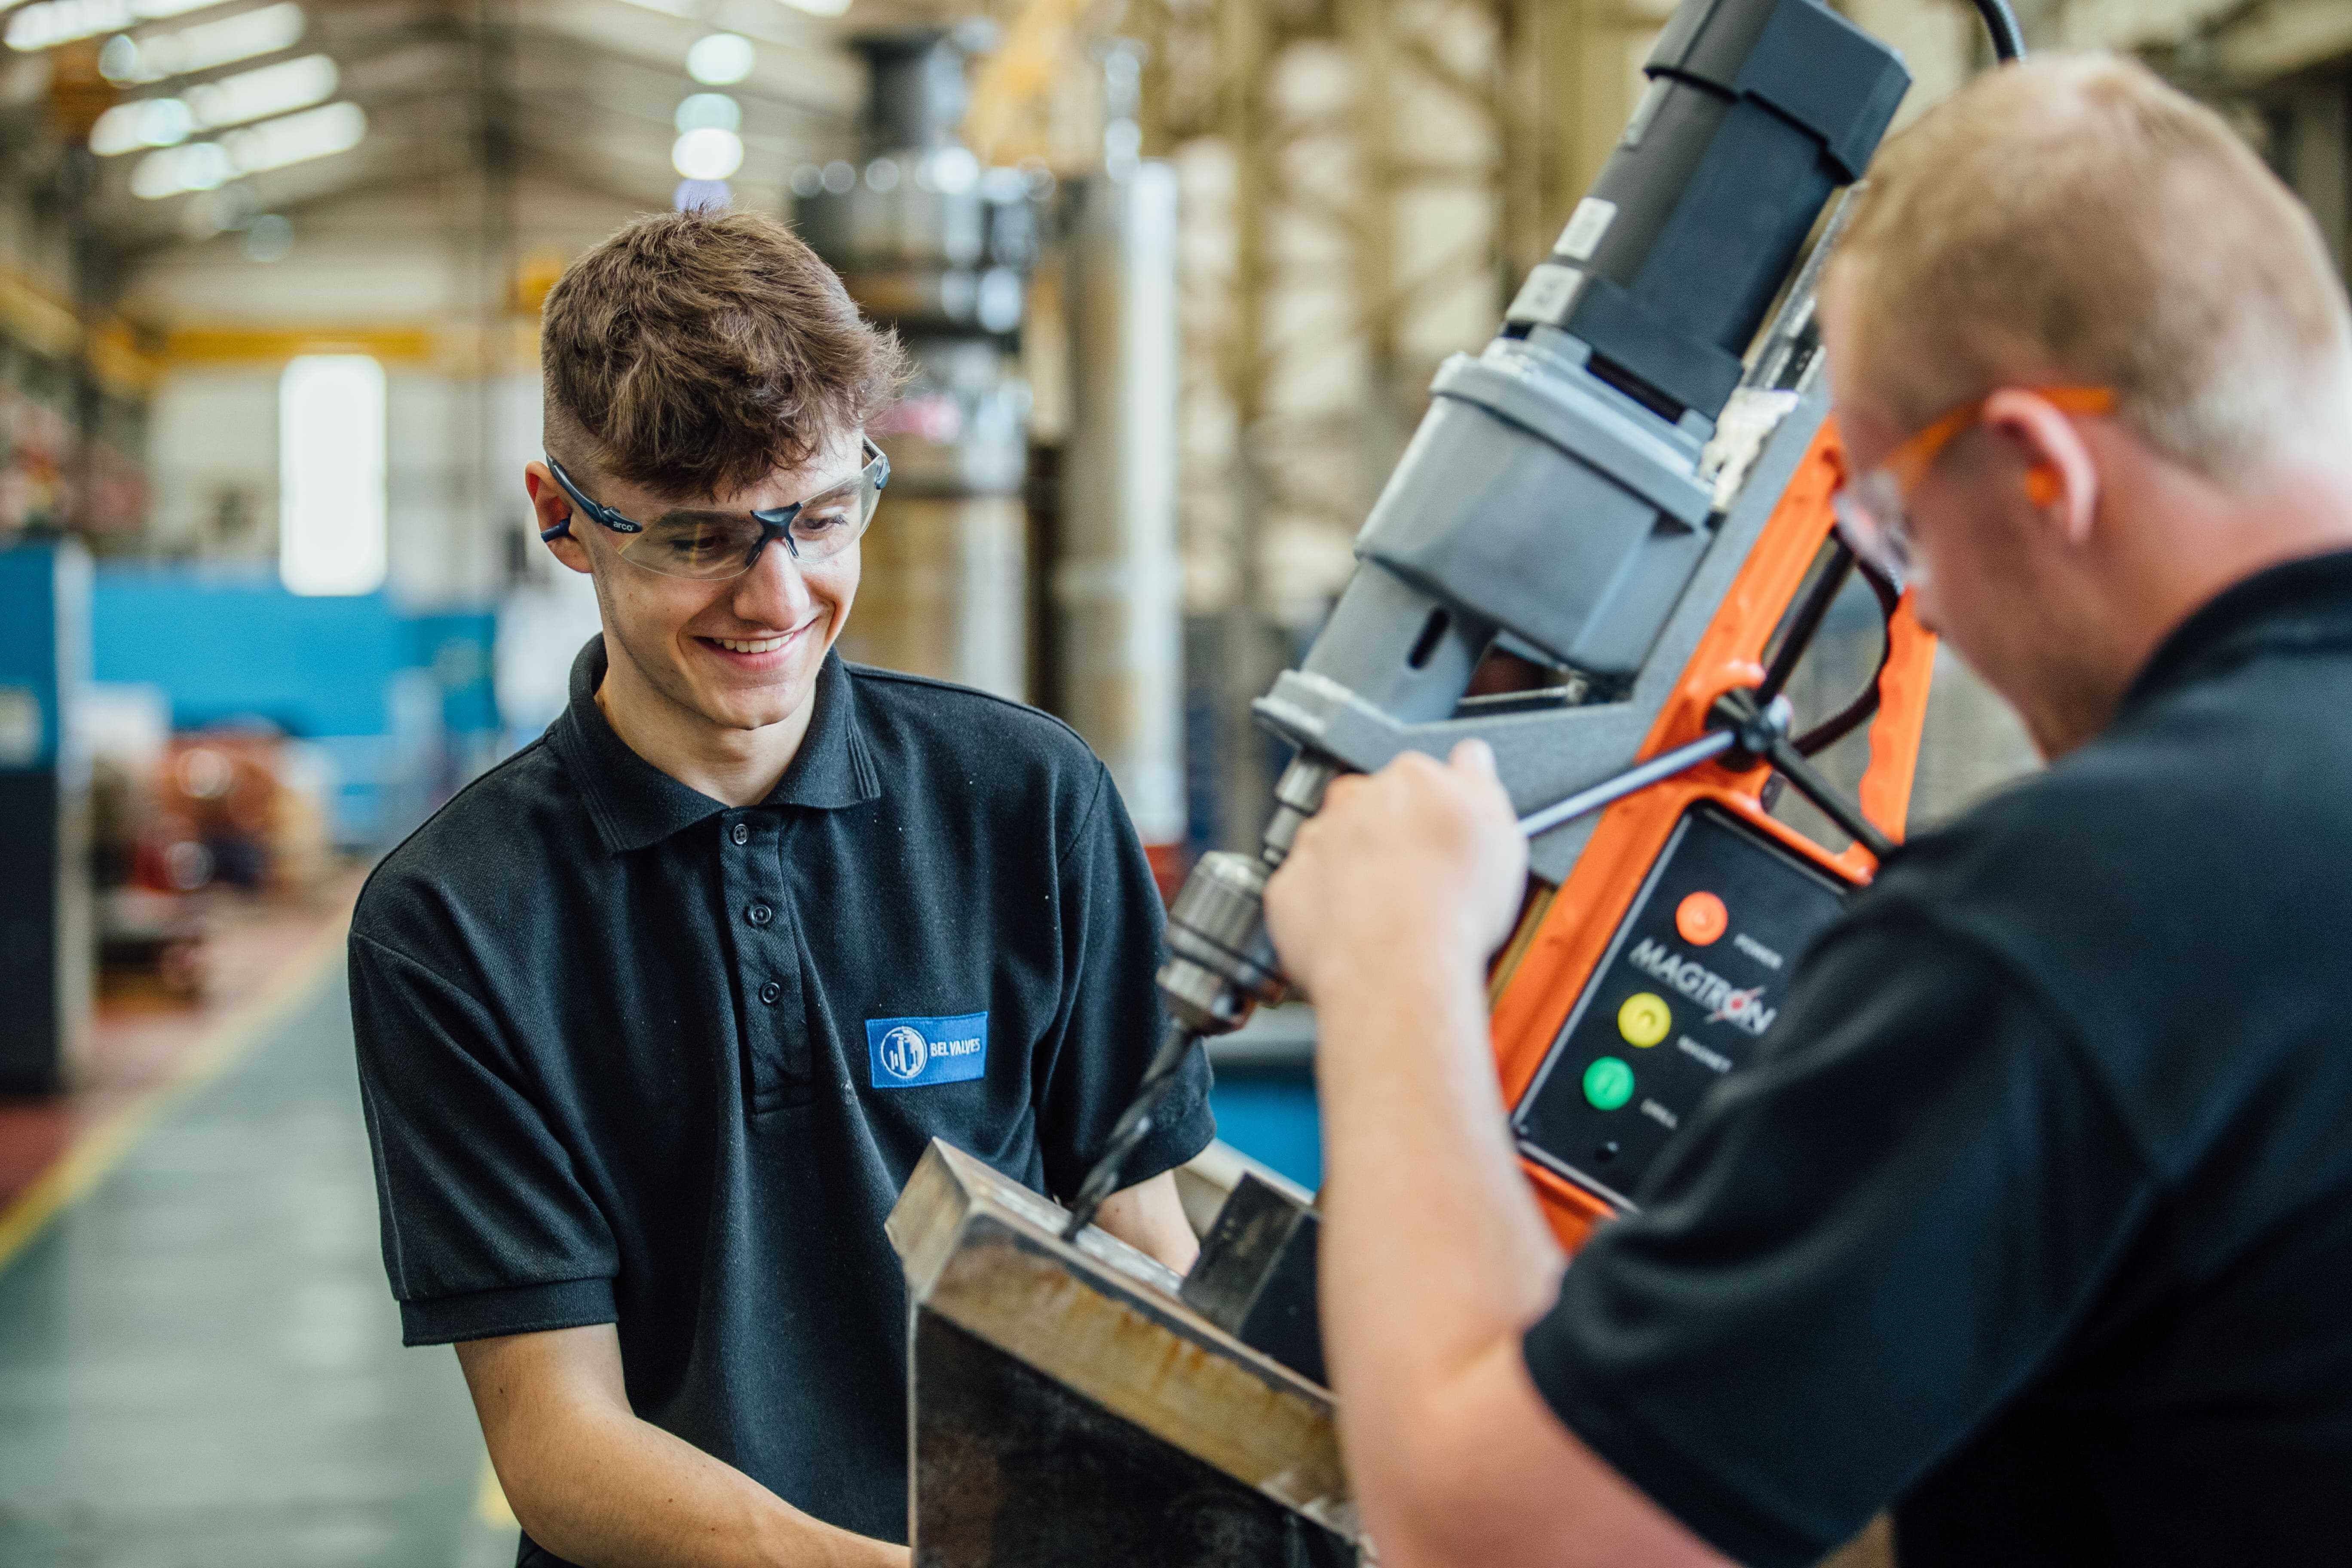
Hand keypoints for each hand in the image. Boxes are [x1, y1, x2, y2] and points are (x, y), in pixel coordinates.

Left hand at [1263, 740, 1526, 1003]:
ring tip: (1385, 911)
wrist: (1399, 970)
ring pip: (1334, 845)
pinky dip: (1323, 906)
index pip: (1420, 777)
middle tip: (1414, 879)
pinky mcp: (1287, 885)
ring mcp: (1316, 841)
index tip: (1437, 835)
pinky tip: (1353, 928)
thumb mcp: (1500, 834)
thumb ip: (1479, 782)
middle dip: (1388, 835)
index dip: (1431, 811)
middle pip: (1371, 807)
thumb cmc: (1453, 910)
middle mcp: (1356, 800)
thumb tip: (1470, 757)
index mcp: (1413, 779)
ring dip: (1352, 869)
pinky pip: (1305, 889)